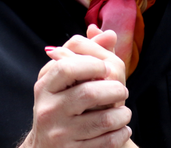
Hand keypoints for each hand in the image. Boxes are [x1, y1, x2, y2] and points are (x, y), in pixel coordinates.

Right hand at [19, 30, 130, 147]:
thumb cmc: (64, 104)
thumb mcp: (68, 80)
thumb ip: (88, 53)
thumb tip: (110, 33)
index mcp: (45, 86)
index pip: (67, 68)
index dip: (91, 64)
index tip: (106, 68)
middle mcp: (48, 110)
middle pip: (88, 93)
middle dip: (114, 90)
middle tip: (122, 91)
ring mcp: (58, 134)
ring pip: (102, 120)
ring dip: (122, 114)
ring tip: (125, 112)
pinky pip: (106, 142)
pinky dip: (121, 133)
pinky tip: (123, 128)